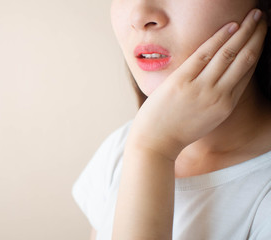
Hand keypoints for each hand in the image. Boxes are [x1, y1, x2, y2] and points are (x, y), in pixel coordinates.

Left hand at [128, 9, 267, 158]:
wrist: (155, 142)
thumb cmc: (177, 131)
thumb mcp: (205, 120)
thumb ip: (215, 100)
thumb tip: (218, 81)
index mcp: (226, 106)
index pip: (247, 72)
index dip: (256, 51)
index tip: (260, 37)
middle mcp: (219, 96)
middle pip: (244, 60)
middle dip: (257, 36)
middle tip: (264, 18)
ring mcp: (201, 88)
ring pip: (229, 54)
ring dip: (245, 32)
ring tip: (254, 16)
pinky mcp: (182, 81)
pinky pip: (204, 54)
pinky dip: (219, 38)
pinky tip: (231, 26)